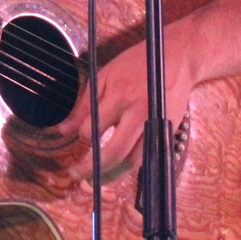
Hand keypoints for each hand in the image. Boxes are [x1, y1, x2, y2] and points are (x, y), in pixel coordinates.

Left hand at [61, 23, 196, 185]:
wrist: (177, 59)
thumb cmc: (137, 64)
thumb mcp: (105, 75)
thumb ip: (84, 103)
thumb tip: (63, 130)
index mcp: (120, 96)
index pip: (93, 128)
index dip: (82, 136)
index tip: (78, 137)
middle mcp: (139, 114)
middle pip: (114, 152)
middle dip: (92, 168)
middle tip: (76, 174)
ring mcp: (156, 126)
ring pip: (133, 162)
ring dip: (111, 175)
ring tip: (94, 180)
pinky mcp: (167, 133)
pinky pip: (146, 158)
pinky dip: (129, 167)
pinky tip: (117, 170)